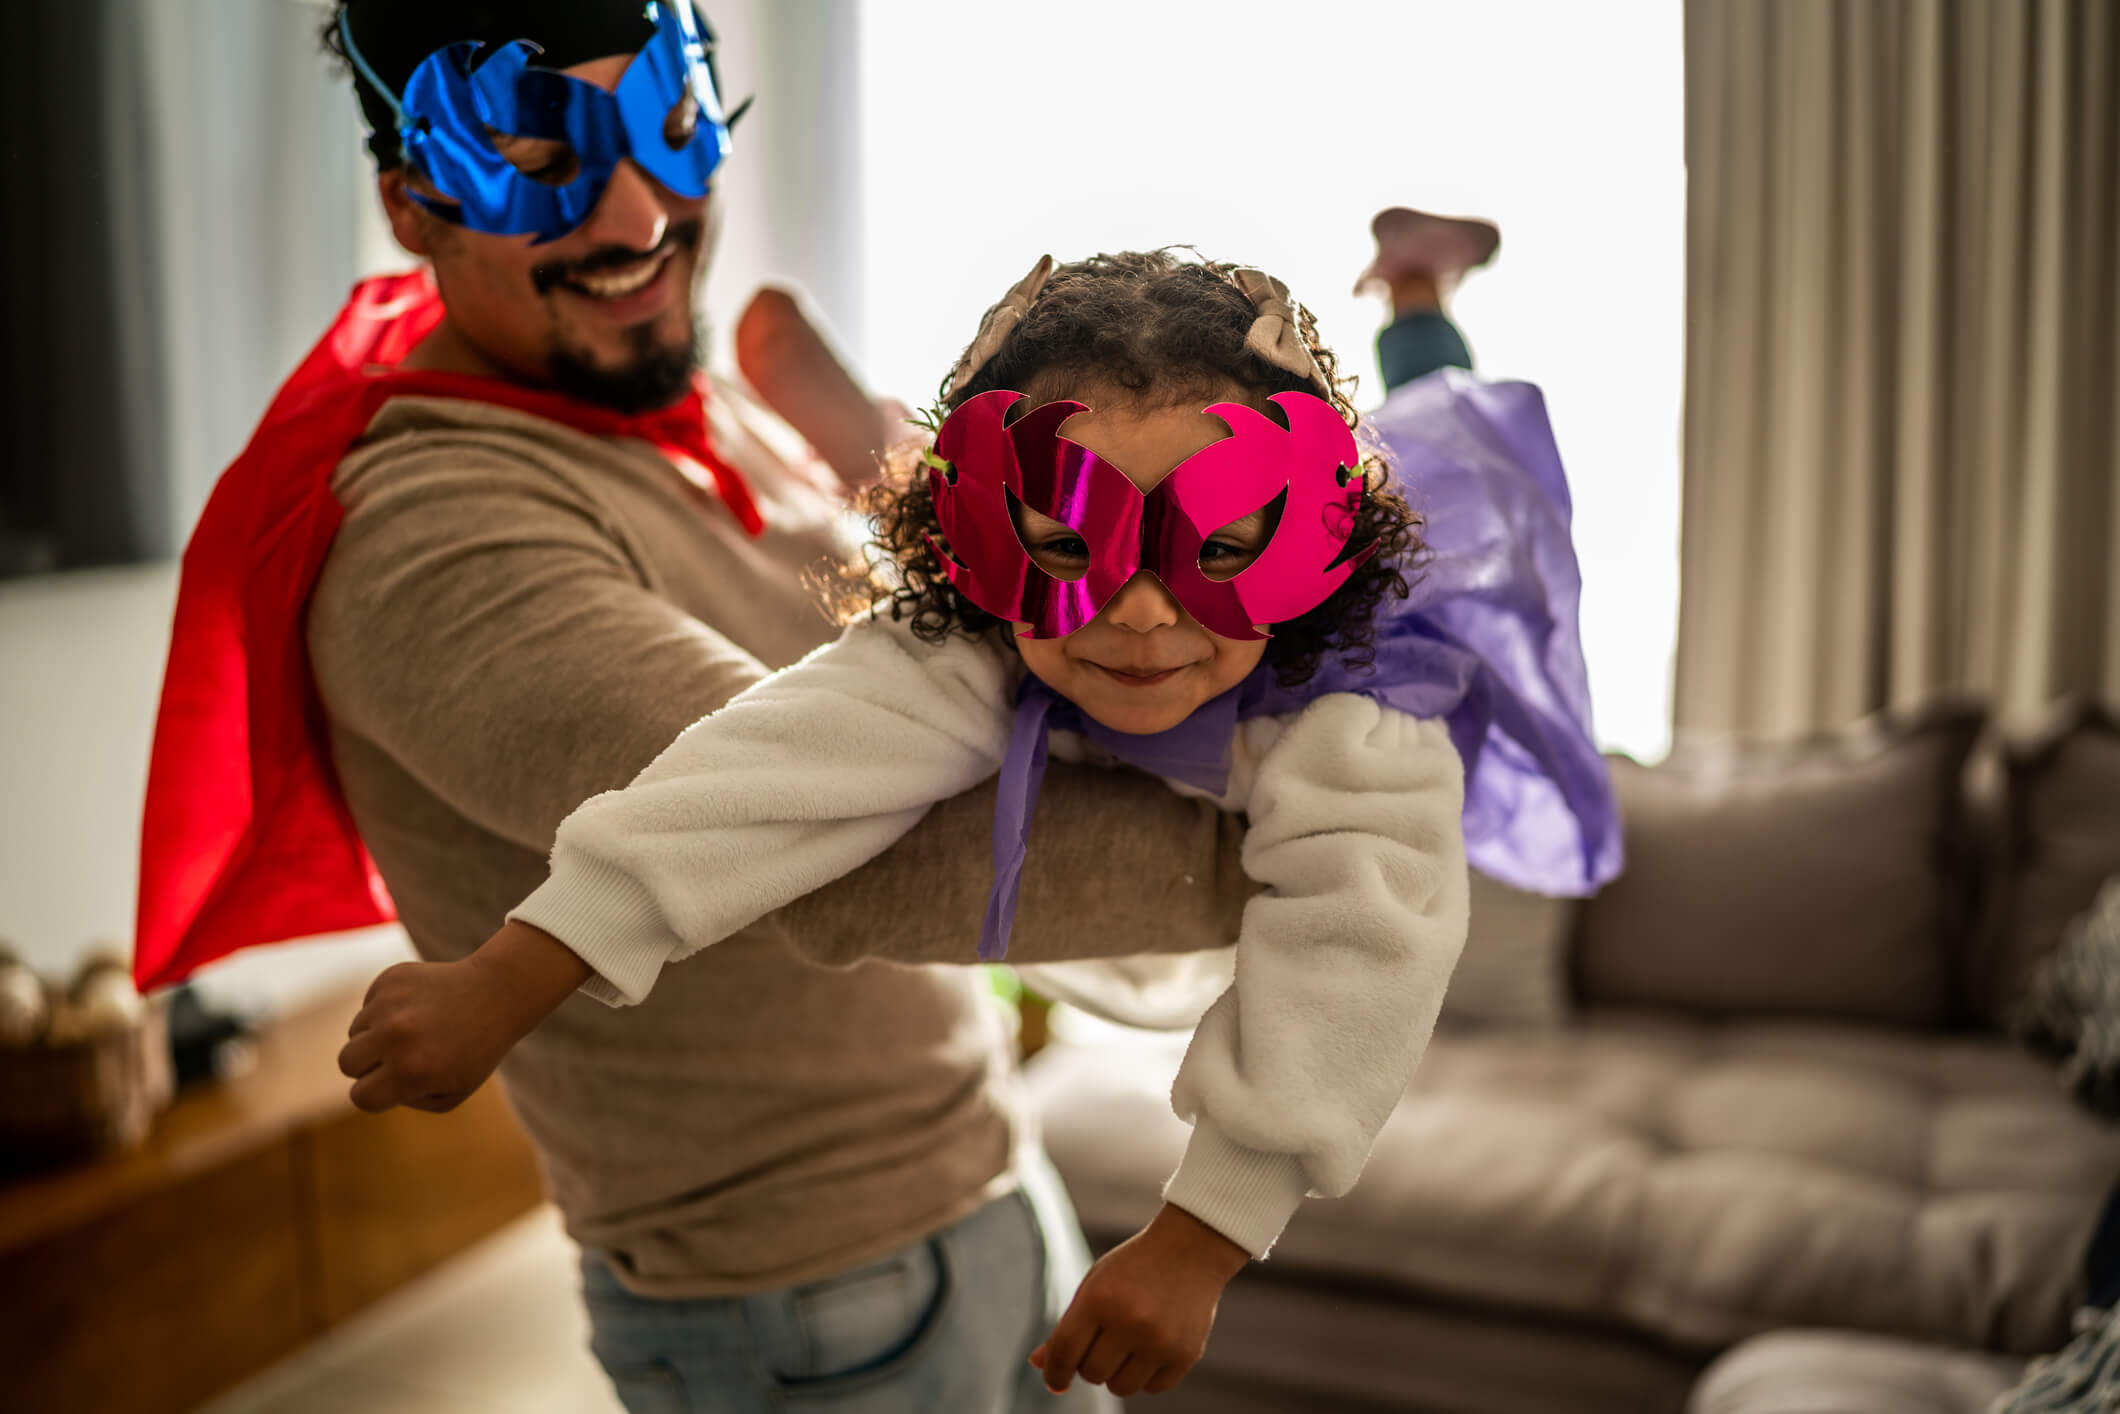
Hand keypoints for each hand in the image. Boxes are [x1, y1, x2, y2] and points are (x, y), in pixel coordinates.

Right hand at [335, 922, 589, 1112]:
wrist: (497, 994)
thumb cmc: (475, 1051)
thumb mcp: (450, 1093)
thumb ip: (404, 1098)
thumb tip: (369, 1085)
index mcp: (411, 1072)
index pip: (360, 1097)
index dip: (373, 1094)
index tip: (391, 1085)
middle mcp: (395, 1037)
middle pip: (346, 1063)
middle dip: (366, 1065)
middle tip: (398, 1057)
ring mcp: (390, 1004)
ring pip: (355, 1032)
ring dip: (376, 1035)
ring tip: (416, 1029)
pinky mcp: (390, 979)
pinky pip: (367, 1006)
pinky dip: (383, 1010)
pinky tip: (416, 1007)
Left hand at [1029, 1203, 1248, 1398]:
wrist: (1191, 1249)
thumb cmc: (1134, 1267)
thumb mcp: (1095, 1285)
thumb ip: (1067, 1327)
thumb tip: (1040, 1365)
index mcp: (1100, 1298)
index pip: (1064, 1352)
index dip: (1055, 1372)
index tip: (1056, 1380)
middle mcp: (1130, 1321)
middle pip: (1092, 1374)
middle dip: (1091, 1363)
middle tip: (1105, 1341)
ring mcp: (1161, 1341)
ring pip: (1121, 1387)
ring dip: (1118, 1373)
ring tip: (1128, 1344)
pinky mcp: (1186, 1354)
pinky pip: (1152, 1388)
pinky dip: (1147, 1375)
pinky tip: (1153, 1347)